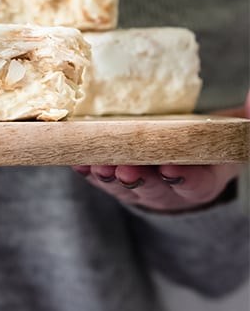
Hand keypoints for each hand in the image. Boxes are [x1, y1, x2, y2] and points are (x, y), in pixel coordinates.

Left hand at [73, 92, 248, 212]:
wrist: (187, 165)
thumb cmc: (208, 145)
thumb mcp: (229, 135)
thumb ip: (247, 119)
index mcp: (203, 180)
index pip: (196, 185)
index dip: (184, 179)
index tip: (171, 169)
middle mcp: (171, 191)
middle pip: (153, 190)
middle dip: (137, 179)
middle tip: (124, 168)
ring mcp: (142, 189)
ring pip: (124, 188)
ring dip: (108, 176)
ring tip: (96, 164)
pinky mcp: (117, 182)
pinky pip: (101, 181)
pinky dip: (89, 173)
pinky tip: (78, 163)